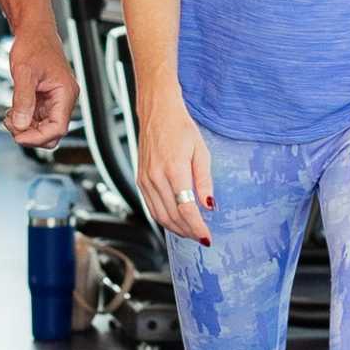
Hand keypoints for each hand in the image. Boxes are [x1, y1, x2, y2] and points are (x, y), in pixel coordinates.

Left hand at [4, 17, 76, 148]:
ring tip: (11, 114)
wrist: (34, 30)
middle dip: (31, 133)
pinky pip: (38, 118)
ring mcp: (56, 100)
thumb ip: (23, 100)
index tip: (19, 135)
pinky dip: (25, 118)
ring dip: (26, 126)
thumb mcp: (24, 72)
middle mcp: (64, 99)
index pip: (57, 128)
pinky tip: (15, 110)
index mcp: (66, 93)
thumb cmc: (34, 44)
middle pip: (52, 133)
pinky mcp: (47, 99)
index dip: (37, 137)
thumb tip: (21, 124)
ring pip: (44, 127)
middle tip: (13, 123)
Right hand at [134, 100, 217, 246]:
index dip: (197, 226)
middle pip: (172, 216)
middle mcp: (156, 177)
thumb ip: (205, 181)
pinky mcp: (140, 180)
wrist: (157, 112)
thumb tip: (209, 205)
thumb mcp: (201, 151)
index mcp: (174, 169)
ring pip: (160, 215)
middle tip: (202, 237)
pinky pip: (151, 207)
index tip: (207, 236)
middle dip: (189, 231)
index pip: (186, 208)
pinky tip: (176, 221)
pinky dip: (164, 219)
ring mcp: (145, 179)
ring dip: (176, 228)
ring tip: (191, 232)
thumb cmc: (181, 128)